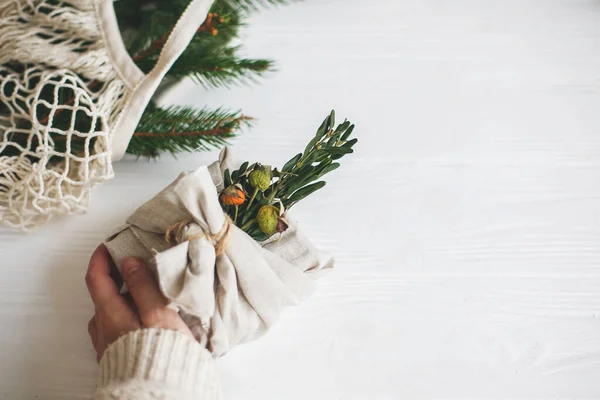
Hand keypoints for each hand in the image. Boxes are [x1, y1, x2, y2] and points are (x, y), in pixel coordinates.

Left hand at [85, 244, 192, 360]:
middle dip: (117, 276)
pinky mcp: (119, 356)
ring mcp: (109, 345)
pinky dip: (129, 314)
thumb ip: (143, 286)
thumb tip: (130, 262)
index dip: (100, 258)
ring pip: (111, 312)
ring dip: (124, 297)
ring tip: (147, 290)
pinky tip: (147, 317)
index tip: (109, 244)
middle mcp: (104, 329)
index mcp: (111, 315)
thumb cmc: (163, 354)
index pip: (96, 278)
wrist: (160, 394)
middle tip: (135, 263)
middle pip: (103, 295)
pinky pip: (118, 328)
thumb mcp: (158, 314)